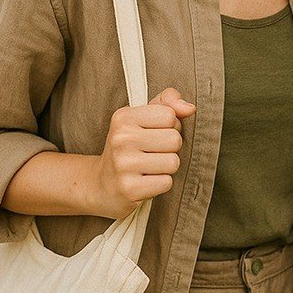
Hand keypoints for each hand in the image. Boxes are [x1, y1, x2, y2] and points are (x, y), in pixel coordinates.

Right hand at [92, 87, 194, 219]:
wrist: (101, 184)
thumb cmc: (129, 147)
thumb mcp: (142, 118)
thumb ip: (167, 103)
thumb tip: (190, 108)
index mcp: (123, 117)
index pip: (169, 115)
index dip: (170, 126)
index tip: (154, 134)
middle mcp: (121, 139)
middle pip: (174, 139)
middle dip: (170, 148)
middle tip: (152, 153)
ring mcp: (123, 164)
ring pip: (173, 162)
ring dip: (167, 167)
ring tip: (150, 167)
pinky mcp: (129, 189)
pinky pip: (166, 182)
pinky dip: (161, 184)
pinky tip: (146, 181)